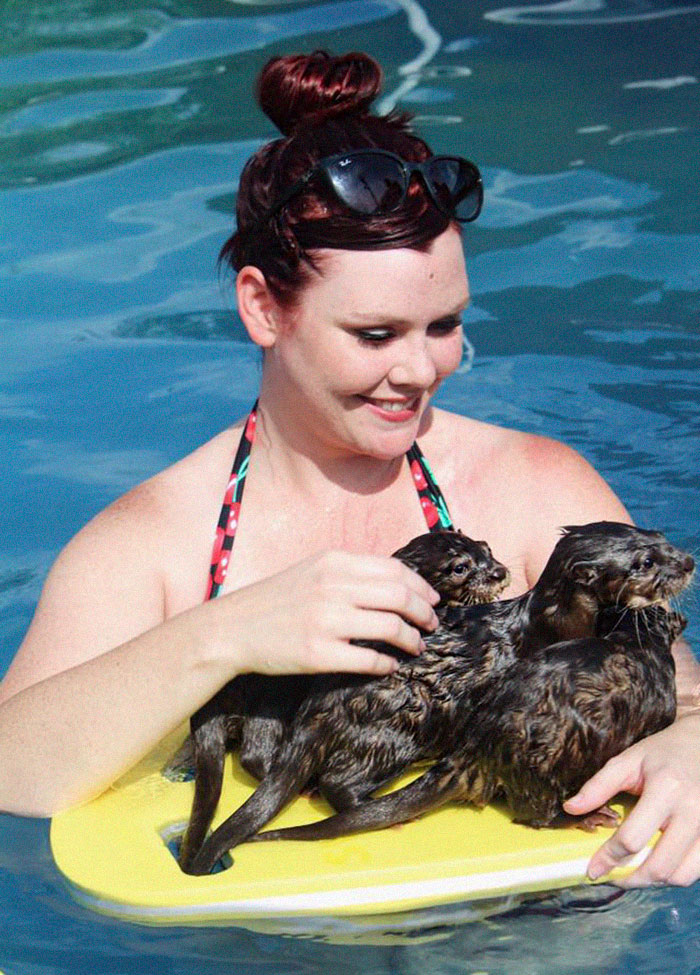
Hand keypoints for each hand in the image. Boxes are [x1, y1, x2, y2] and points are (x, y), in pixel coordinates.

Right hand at [210, 549, 440, 678]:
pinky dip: (387, 663)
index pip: (395, 570)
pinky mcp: (318, 654)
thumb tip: (397, 584)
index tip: (432, 600)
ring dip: (412, 639)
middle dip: (425, 613)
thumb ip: (350, 572)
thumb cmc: (277, 599)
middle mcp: (332, 588)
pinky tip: (390, 664)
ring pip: (391, 628)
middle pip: (400, 597)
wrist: (233, 627)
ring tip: (416, 646)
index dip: (421, 586)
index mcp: (333, 562)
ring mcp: (326, 621)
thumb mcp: (312, 570)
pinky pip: (369, 660)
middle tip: (432, 625)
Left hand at [563, 713, 699, 886]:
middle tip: (612, 876)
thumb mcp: (628, 760)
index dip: (608, 858)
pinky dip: (674, 875)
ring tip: (633, 872)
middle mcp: (693, 811)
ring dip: (653, 881)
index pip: (633, 838)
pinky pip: (696, 871)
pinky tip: (657, 864)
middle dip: (630, 878)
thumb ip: (599, 785)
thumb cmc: (662, 753)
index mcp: (667, 788)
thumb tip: (570, 808)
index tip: (593, 869)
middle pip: (659, 866)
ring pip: (680, 875)